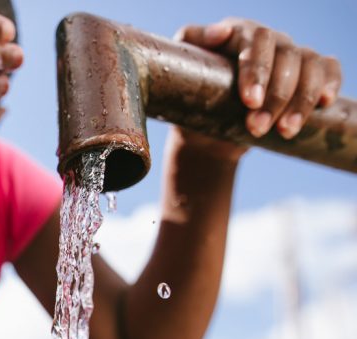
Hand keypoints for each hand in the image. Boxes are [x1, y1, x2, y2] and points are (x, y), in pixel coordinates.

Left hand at [175, 17, 341, 138]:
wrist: (204, 128)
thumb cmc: (189, 94)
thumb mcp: (180, 68)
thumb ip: (193, 43)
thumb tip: (222, 33)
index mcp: (237, 33)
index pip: (255, 42)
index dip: (256, 70)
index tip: (249, 101)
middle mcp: (267, 40)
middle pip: (286, 56)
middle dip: (276, 95)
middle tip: (258, 126)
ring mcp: (289, 54)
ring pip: (309, 66)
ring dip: (301, 101)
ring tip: (284, 131)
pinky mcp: (306, 72)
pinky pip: (328, 68)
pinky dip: (331, 82)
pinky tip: (324, 103)